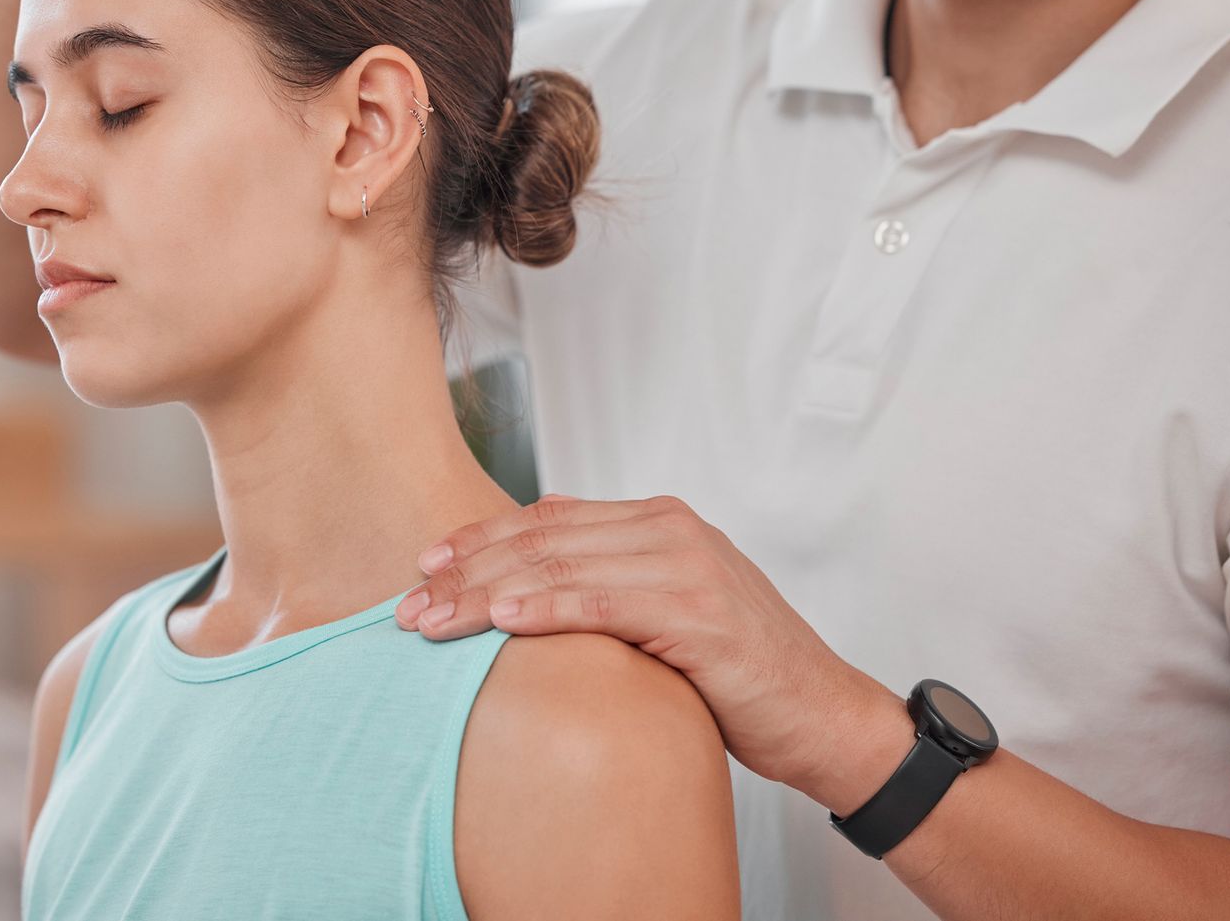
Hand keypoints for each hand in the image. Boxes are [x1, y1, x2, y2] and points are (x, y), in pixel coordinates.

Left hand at [395, 492, 904, 798]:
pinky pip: (601, 602)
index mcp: (659, 521)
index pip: (548, 516)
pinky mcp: (696, 610)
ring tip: (431, 620)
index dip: (479, 537)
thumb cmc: (740, 674)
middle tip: (407, 602)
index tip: (424, 562)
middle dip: (466, 569)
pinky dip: (544, 607)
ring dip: (484, 593)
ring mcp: (685, 564)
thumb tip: (522, 591)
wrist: (821, 713)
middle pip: (542, 537)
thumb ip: (607, 588)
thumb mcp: (664, 614)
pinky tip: (500, 619)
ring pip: (559, 565)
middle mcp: (670, 529)